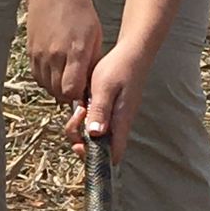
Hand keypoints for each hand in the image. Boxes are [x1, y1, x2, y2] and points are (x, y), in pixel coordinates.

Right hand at [22, 0, 100, 105]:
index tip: (86, 89)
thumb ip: (92, 62)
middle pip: (58, 92)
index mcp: (75, 51)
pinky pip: (38, 77)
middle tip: (78, 85)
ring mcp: (40, 55)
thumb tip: (92, 85)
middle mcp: (54, 56)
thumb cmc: (79, 11)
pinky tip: (57, 70)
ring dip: (58, 88)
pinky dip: (47, 80)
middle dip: (70, 94)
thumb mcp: (95, 35)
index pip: (72, 90)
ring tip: (68, 77)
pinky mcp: (30, 53)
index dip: (80, 95)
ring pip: (47, 87)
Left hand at [66, 38, 148, 160]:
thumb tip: (95, 134)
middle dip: (82, 139)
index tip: (80, 144)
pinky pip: (96, 121)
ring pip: (96, 134)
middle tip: (77, 116)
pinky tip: (84, 102)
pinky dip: (87, 116)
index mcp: (120, 123)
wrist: (132, 52)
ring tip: (80, 105)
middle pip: (100, 148)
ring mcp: (116, 118)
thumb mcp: (104, 88)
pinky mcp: (111, 110)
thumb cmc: (120, 68)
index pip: (112, 155)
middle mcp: (119, 125)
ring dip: (82, 125)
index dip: (94, 157)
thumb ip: (100, 111)